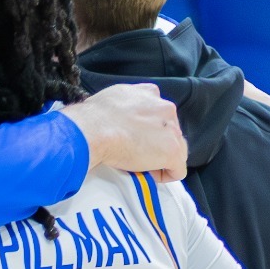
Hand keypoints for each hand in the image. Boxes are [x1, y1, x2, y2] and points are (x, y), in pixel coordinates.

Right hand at [59, 82, 186, 180]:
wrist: (92, 130)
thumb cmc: (92, 118)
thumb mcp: (110, 97)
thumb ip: (123, 104)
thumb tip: (118, 116)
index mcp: (149, 93)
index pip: (160, 112)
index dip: (150, 128)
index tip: (137, 137)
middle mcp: (165, 109)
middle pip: (170, 131)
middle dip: (157, 142)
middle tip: (135, 152)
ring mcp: (171, 131)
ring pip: (177, 149)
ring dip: (161, 158)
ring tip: (140, 165)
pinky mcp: (172, 152)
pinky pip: (177, 169)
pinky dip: (165, 175)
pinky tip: (148, 175)